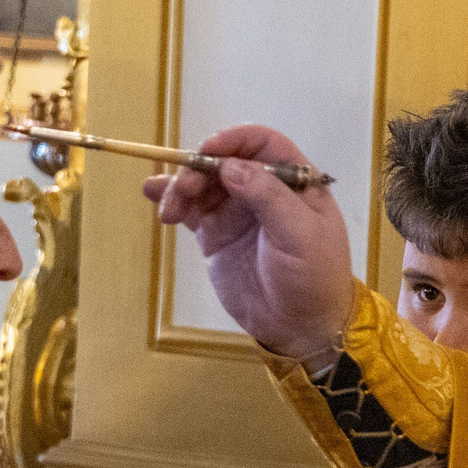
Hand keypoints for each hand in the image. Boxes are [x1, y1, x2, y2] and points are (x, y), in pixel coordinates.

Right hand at [145, 126, 355, 360]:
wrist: (300, 327)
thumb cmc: (313, 277)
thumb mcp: (301, 236)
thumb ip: (269, 197)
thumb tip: (231, 166)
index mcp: (295, 181)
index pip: (263, 144)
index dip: (234, 140)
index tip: (208, 151)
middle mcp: (264, 189)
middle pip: (225, 161)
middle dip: (200, 168)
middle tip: (184, 189)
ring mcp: (237, 211)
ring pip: (203, 183)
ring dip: (181, 186)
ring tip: (169, 210)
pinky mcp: (216, 234)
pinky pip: (191, 208)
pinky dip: (171, 199)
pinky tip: (153, 195)